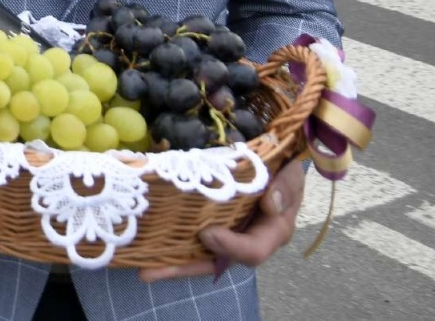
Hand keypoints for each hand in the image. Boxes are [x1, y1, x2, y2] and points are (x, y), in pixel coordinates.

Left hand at [139, 154, 304, 281]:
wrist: (276, 164)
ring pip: (198, 255)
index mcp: (271, 233)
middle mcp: (245, 240)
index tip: (207, 234)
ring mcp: (226, 234)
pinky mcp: (210, 223)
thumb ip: (287, 188)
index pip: (253, 251)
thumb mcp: (293, 175)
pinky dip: (170, 243)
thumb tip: (270, 203)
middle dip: (184, 268)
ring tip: (142, 268)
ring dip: (171, 262)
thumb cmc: (285, 170)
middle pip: (215, 262)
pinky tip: (145, 246)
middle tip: (151, 271)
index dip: (230, 247)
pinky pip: (190, 238)